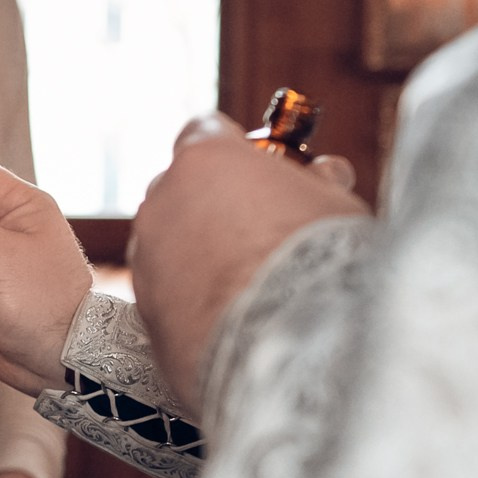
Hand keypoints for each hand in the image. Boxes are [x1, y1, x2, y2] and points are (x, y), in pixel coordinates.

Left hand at [130, 114, 366, 410]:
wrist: (291, 347)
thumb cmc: (319, 262)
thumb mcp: (333, 203)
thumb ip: (314, 182)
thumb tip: (322, 174)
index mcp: (205, 159)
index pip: (204, 129)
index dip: (233, 149)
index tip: (258, 168)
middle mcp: (162, 202)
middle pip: (181, 188)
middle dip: (214, 203)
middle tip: (259, 230)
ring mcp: (146, 258)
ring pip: (169, 243)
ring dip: (199, 255)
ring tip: (251, 286)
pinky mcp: (144, 313)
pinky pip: (168, 294)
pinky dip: (192, 300)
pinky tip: (233, 319)